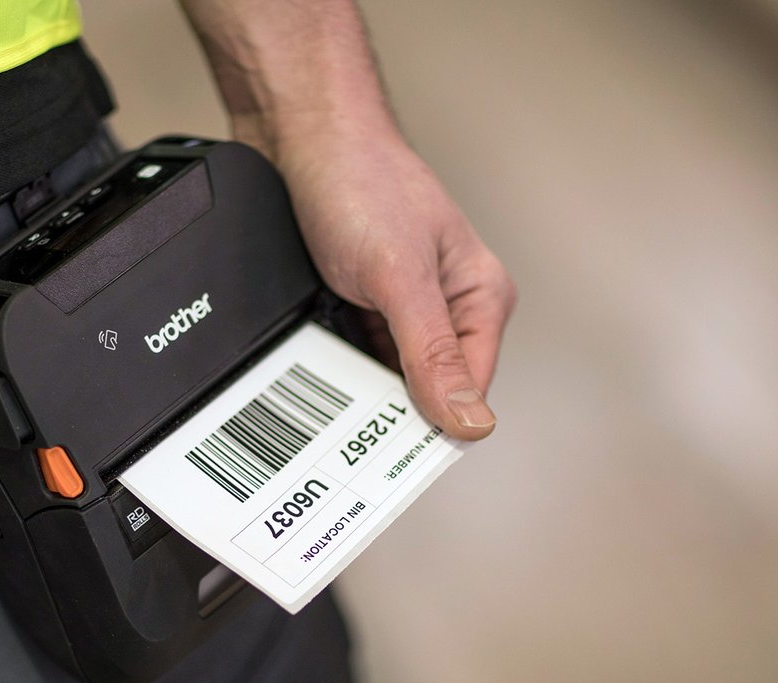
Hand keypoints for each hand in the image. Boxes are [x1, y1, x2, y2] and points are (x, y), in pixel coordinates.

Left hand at [261, 125, 515, 440]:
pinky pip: (350, 355)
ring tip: (324, 389)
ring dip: (354, 386)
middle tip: (345, 428)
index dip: (430, 425)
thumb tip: (468, 419)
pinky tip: (311, 365)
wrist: (299, 133)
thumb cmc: (360, 180)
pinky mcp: (360, 301)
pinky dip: (330, 363)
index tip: (387, 454)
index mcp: (479, 298)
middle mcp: (445, 306)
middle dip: (387, 408)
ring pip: (383, 378)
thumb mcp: (399, 275)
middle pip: (425, 391)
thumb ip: (431, 351)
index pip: (467, 394)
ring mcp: (400, 305)